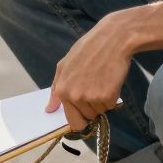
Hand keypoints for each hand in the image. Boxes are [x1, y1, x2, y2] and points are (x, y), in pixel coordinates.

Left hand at [46, 13, 132, 131]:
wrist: (111, 40)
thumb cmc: (87, 50)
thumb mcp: (64, 66)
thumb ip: (56, 89)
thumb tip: (49, 109)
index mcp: (62, 91)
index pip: (73, 122)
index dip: (81, 117)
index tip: (86, 110)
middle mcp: (75, 97)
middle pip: (88, 117)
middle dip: (92, 107)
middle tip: (95, 86)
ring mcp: (92, 98)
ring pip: (100, 111)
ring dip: (102, 101)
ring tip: (102, 80)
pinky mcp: (108, 96)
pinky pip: (111, 106)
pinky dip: (113, 97)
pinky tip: (110, 81)